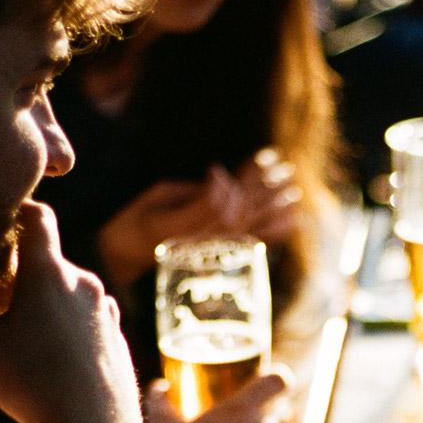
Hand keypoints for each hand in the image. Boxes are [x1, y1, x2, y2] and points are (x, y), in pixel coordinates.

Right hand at [0, 203, 144, 422]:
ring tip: (19, 326)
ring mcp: (106, 309)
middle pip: (49, 257)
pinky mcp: (117, 335)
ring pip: (69, 289)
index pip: (39, 215)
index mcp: (50, 273)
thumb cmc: (32, 386)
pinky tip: (49, 353)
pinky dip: (67, 322)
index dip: (18, 210)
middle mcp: (85, 283)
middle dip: (22, 266)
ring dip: (46, 297)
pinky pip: (86, 315)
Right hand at [96, 151, 301, 294]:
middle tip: (286, 170)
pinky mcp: (218, 251)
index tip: (215, 169)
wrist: (127, 253)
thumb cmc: (137, 219)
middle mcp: (203, 239)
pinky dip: (275, 232)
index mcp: (184, 225)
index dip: (222, 184)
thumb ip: (191, 191)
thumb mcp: (157, 197)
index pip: (216, 204)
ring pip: (250, 225)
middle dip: (263, 189)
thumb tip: (220, 181)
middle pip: (241, 212)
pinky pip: (251, 241)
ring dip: (274, 206)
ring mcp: (212, 247)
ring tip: (294, 191)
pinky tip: (292, 221)